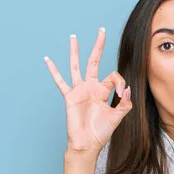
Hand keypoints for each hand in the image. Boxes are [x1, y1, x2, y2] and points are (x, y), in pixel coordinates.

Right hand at [44, 27, 131, 154]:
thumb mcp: (118, 117)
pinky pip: (60, 81)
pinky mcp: (70, 96)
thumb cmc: (102, 132)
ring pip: (76, 66)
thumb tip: (126, 89)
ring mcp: (79, 90)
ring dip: (75, 51)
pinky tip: (47, 59)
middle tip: (101, 30)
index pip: (113, 76)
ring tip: (73, 37)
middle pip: (94, 62)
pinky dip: (53, 71)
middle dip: (98, 46)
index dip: (120, 81)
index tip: (121, 93)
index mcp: (104, 91)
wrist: (88, 143)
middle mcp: (91, 87)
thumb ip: (125, 103)